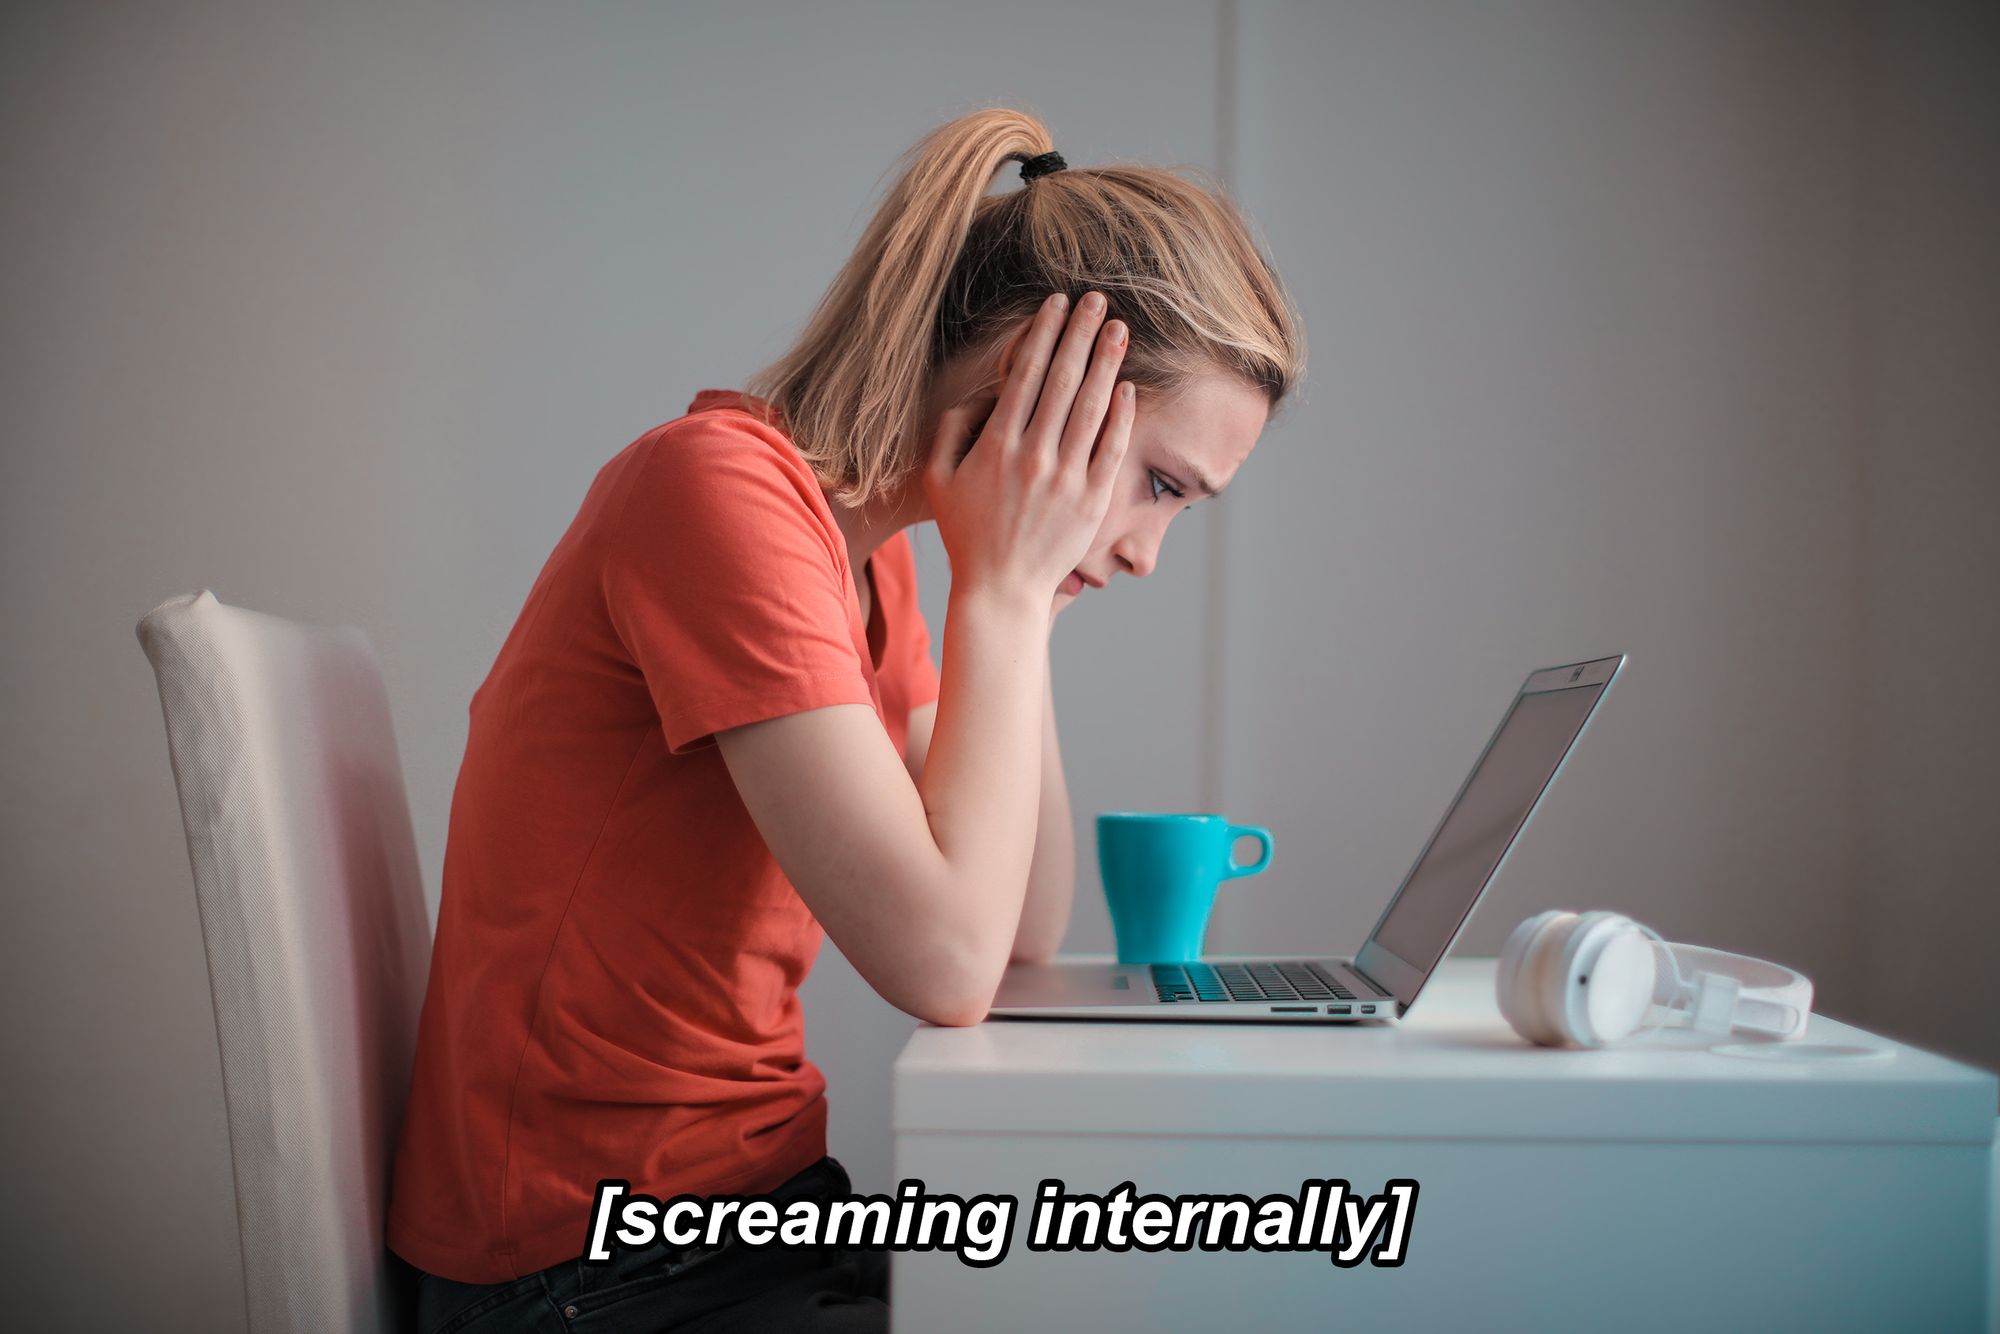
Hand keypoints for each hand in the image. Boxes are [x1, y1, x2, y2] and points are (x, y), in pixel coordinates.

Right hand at [924, 291, 1134, 605]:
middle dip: (1081, 334)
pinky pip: (1111, 449)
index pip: (1024, 375)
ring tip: (1119, 329)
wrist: (1000, 590)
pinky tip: (1128, 386)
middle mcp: (1033, 457)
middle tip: (1097, 300)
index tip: (1057, 304)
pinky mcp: (1091, 501)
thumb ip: (951, 430)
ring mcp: (1066, 479)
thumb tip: (979, 394)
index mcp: (996, 446)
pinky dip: (1121, 416)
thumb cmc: (966, 533)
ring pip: (1090, 408)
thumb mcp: (938, 479)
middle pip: (1062, 381)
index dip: (1043, 334)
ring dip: (1106, 363)